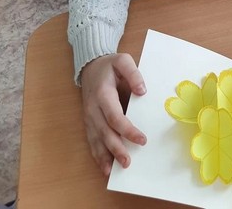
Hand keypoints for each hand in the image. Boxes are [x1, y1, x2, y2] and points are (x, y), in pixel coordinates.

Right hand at [80, 53, 146, 175]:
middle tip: (128, 162)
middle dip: (116, 149)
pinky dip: (97, 155)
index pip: (115, 116)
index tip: (142, 140)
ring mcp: (89, 117)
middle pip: (104, 132)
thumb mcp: (123, 61)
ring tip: (115, 170)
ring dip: (105, 156)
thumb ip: (133, 74)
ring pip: (96, 140)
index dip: (127, 130)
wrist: (90, 67)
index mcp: (103, 94)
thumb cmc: (109, 66)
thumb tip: (142, 91)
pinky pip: (92, 141)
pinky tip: (105, 168)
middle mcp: (93, 109)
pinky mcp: (89, 122)